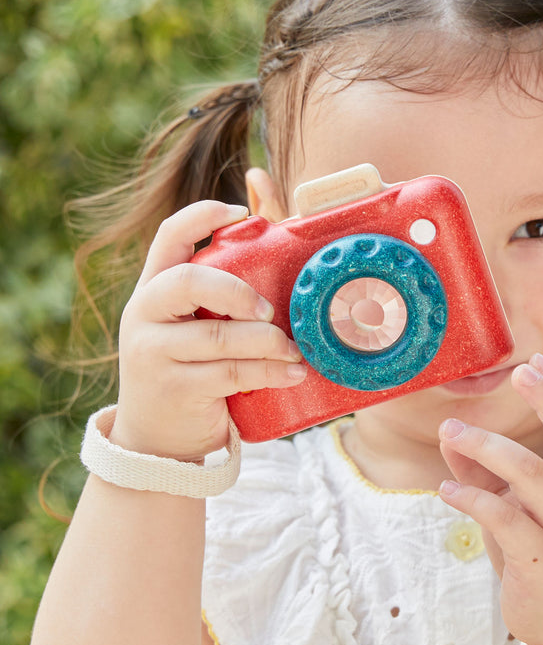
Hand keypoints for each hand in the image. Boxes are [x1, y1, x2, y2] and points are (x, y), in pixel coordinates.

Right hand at [110, 201, 306, 460]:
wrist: (155, 440)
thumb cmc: (189, 368)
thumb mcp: (193, 324)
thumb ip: (223, 286)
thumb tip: (267, 204)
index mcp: (152, 289)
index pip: (168, 237)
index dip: (202, 216)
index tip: (239, 210)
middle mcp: (144, 314)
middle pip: (187, 282)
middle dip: (236, 290)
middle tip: (268, 309)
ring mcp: (154, 353)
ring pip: (218, 336)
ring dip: (267, 341)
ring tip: (296, 350)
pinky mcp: (175, 389)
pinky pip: (231, 373)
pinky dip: (269, 372)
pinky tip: (293, 373)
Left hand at [437, 354, 542, 644]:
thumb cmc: (540, 552)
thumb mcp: (513, 505)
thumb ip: (482, 470)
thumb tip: (448, 431)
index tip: (537, 360)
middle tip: (519, 372)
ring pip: (532, 475)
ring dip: (487, 447)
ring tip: (451, 431)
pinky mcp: (539, 563)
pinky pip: (506, 521)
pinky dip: (471, 500)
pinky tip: (444, 491)